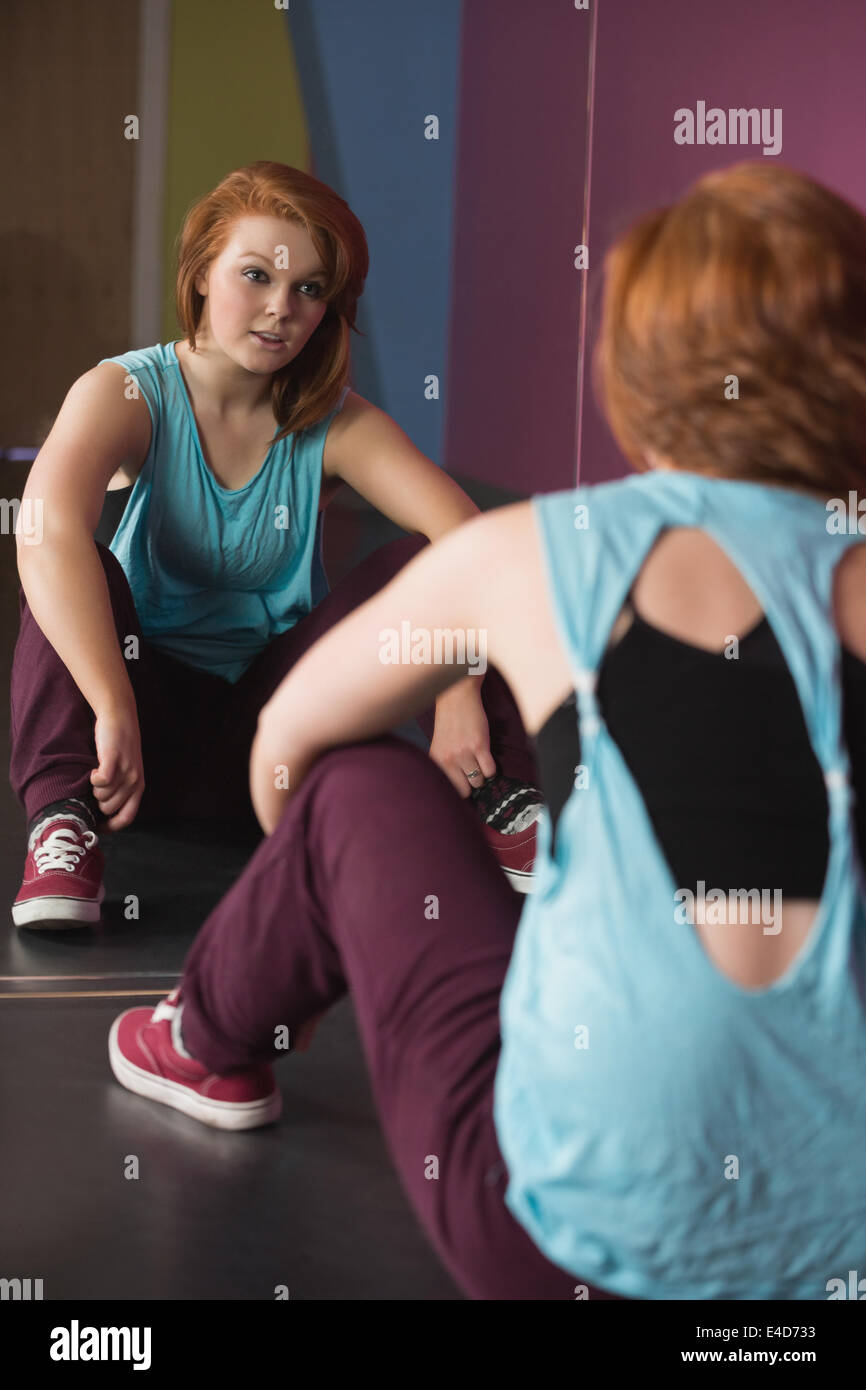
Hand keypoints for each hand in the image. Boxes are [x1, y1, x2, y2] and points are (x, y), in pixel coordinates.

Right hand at [89, 705, 144, 831]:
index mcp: (139, 788)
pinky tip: (94, 770)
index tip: (96, 827)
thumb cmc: (119, 747)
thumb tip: (102, 813)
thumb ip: (120, 790)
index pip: (127, 818)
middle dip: (97, 803)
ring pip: (102, 796)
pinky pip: (101, 781)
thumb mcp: (127, 772)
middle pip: (108, 809)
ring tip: (97, 775)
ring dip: (94, 789)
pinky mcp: (114, 759)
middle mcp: (135, 782)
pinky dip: (93, 778)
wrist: (120, 718)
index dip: (111, 826)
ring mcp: (126, 771)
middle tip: (94, 788)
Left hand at [428, 680, 496, 796]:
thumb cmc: (450, 722)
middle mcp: (449, 759)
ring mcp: (464, 753)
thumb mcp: (440, 746)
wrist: (457, 698)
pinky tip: (486, 757)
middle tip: (473, 771)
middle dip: (471, 783)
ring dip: (482, 774)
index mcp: (437, 761)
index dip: (460, 789)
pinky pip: (490, 770)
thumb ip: (446, 766)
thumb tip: (461, 788)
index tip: (465, 785)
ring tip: (479, 762)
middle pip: (466, 790)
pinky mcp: (479, 745)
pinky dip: (491, 768)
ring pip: (479, 781)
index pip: (450, 790)